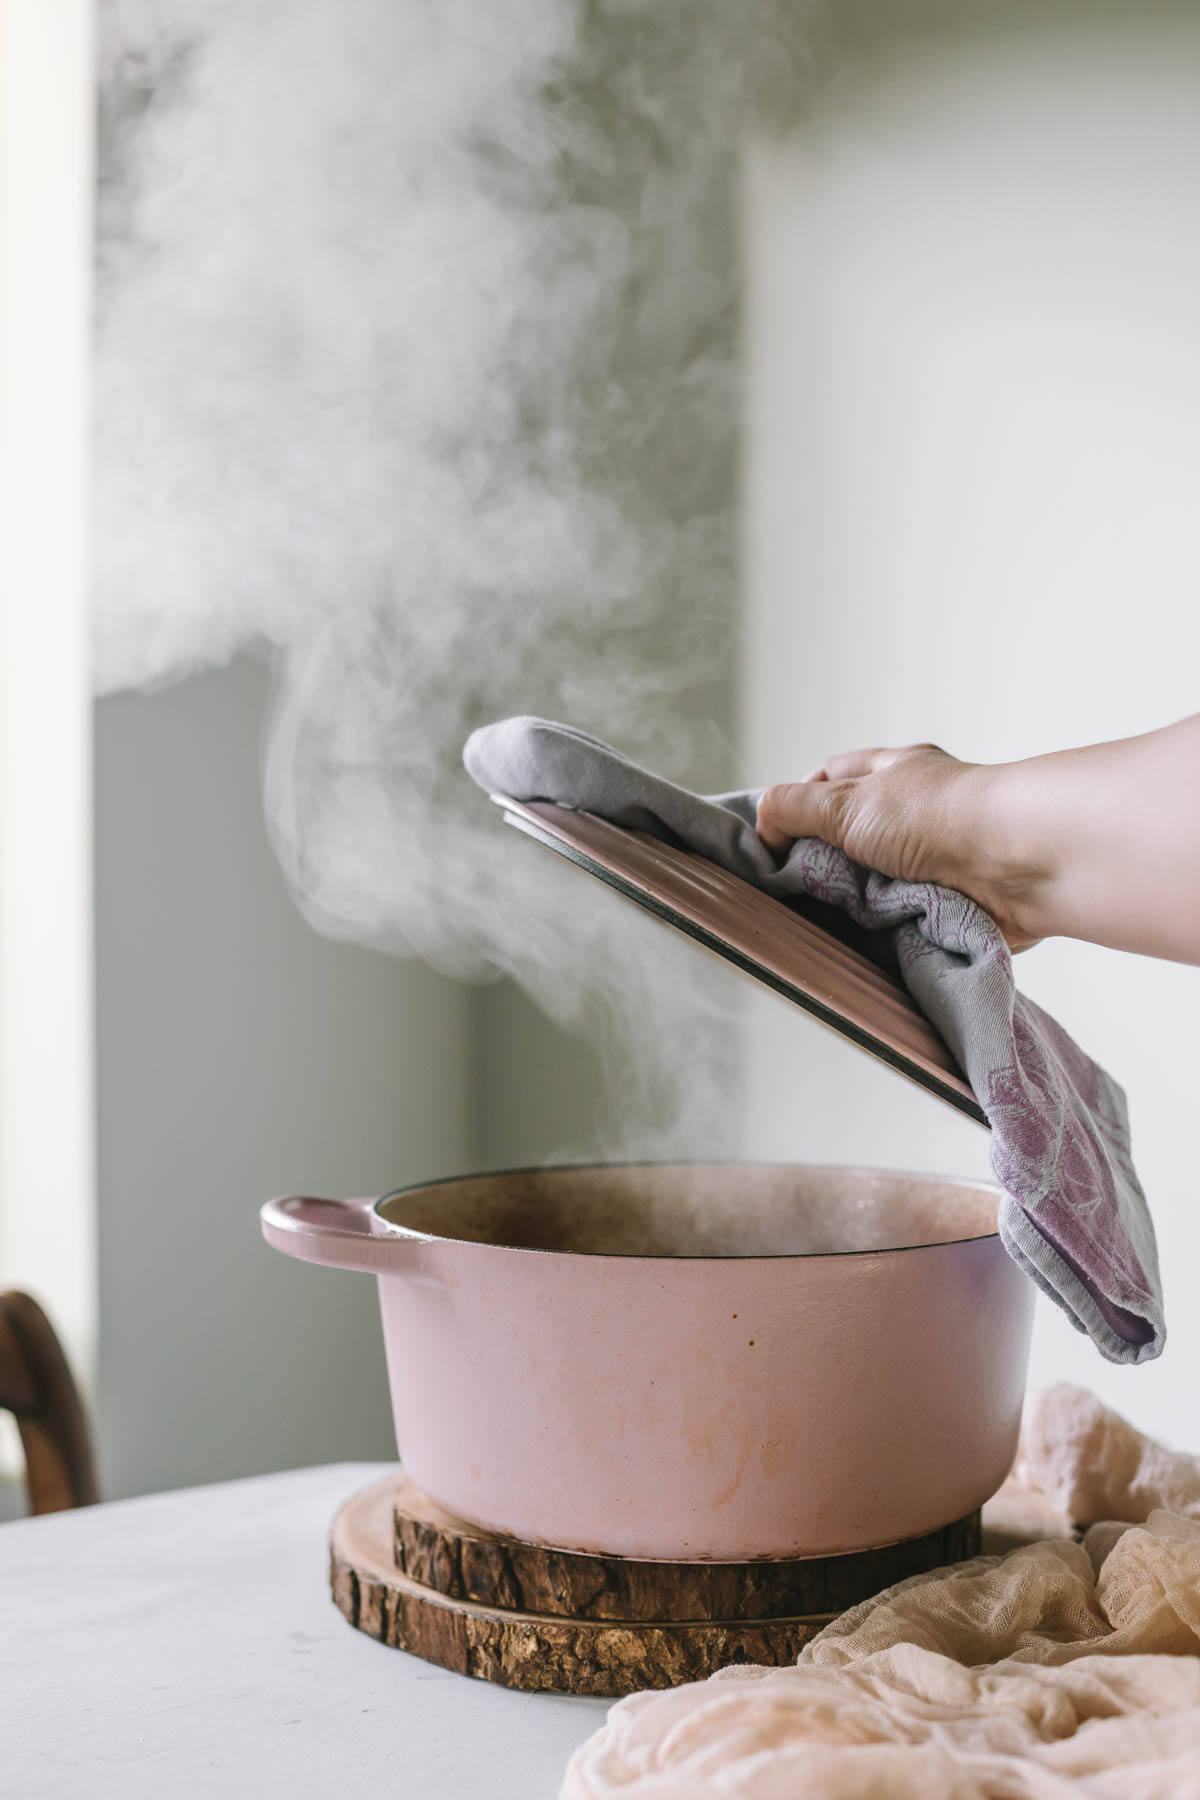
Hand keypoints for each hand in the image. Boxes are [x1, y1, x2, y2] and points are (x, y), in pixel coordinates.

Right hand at [756, 744, 1043, 950]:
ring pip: (876, 882)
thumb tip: (763, 826)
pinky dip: (886, 928)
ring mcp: (936, 858)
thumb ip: (792, 808)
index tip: (771, 841)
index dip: (796, 805)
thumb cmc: (936, 817)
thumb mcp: (844, 802)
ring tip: (828, 923)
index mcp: (893, 773)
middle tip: (794, 891)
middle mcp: (916, 812)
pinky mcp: (954, 901)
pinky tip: (866, 942)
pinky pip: (905, 917)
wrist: (1015, 862)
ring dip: (855, 902)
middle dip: (823, 864)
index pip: (829, 779)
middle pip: (850, 838)